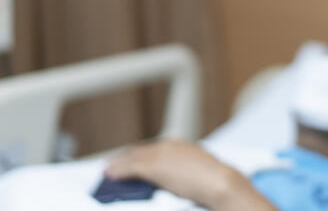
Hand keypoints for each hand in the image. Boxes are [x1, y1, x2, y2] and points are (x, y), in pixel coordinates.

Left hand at [104, 139, 276, 210]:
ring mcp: (160, 155)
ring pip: (132, 158)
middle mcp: (168, 145)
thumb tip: (175, 179)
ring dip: (118, 164)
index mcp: (179, 145)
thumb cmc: (216, 181)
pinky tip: (111, 175)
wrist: (219, 181)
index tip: (132, 157)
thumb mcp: (198, 171)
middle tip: (114, 163)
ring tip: (108, 169)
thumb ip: (184, 170)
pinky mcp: (153, 167)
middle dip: (126, 157)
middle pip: (140, 150)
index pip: (153, 148)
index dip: (140, 154)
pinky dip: (119, 171)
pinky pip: (130, 168)